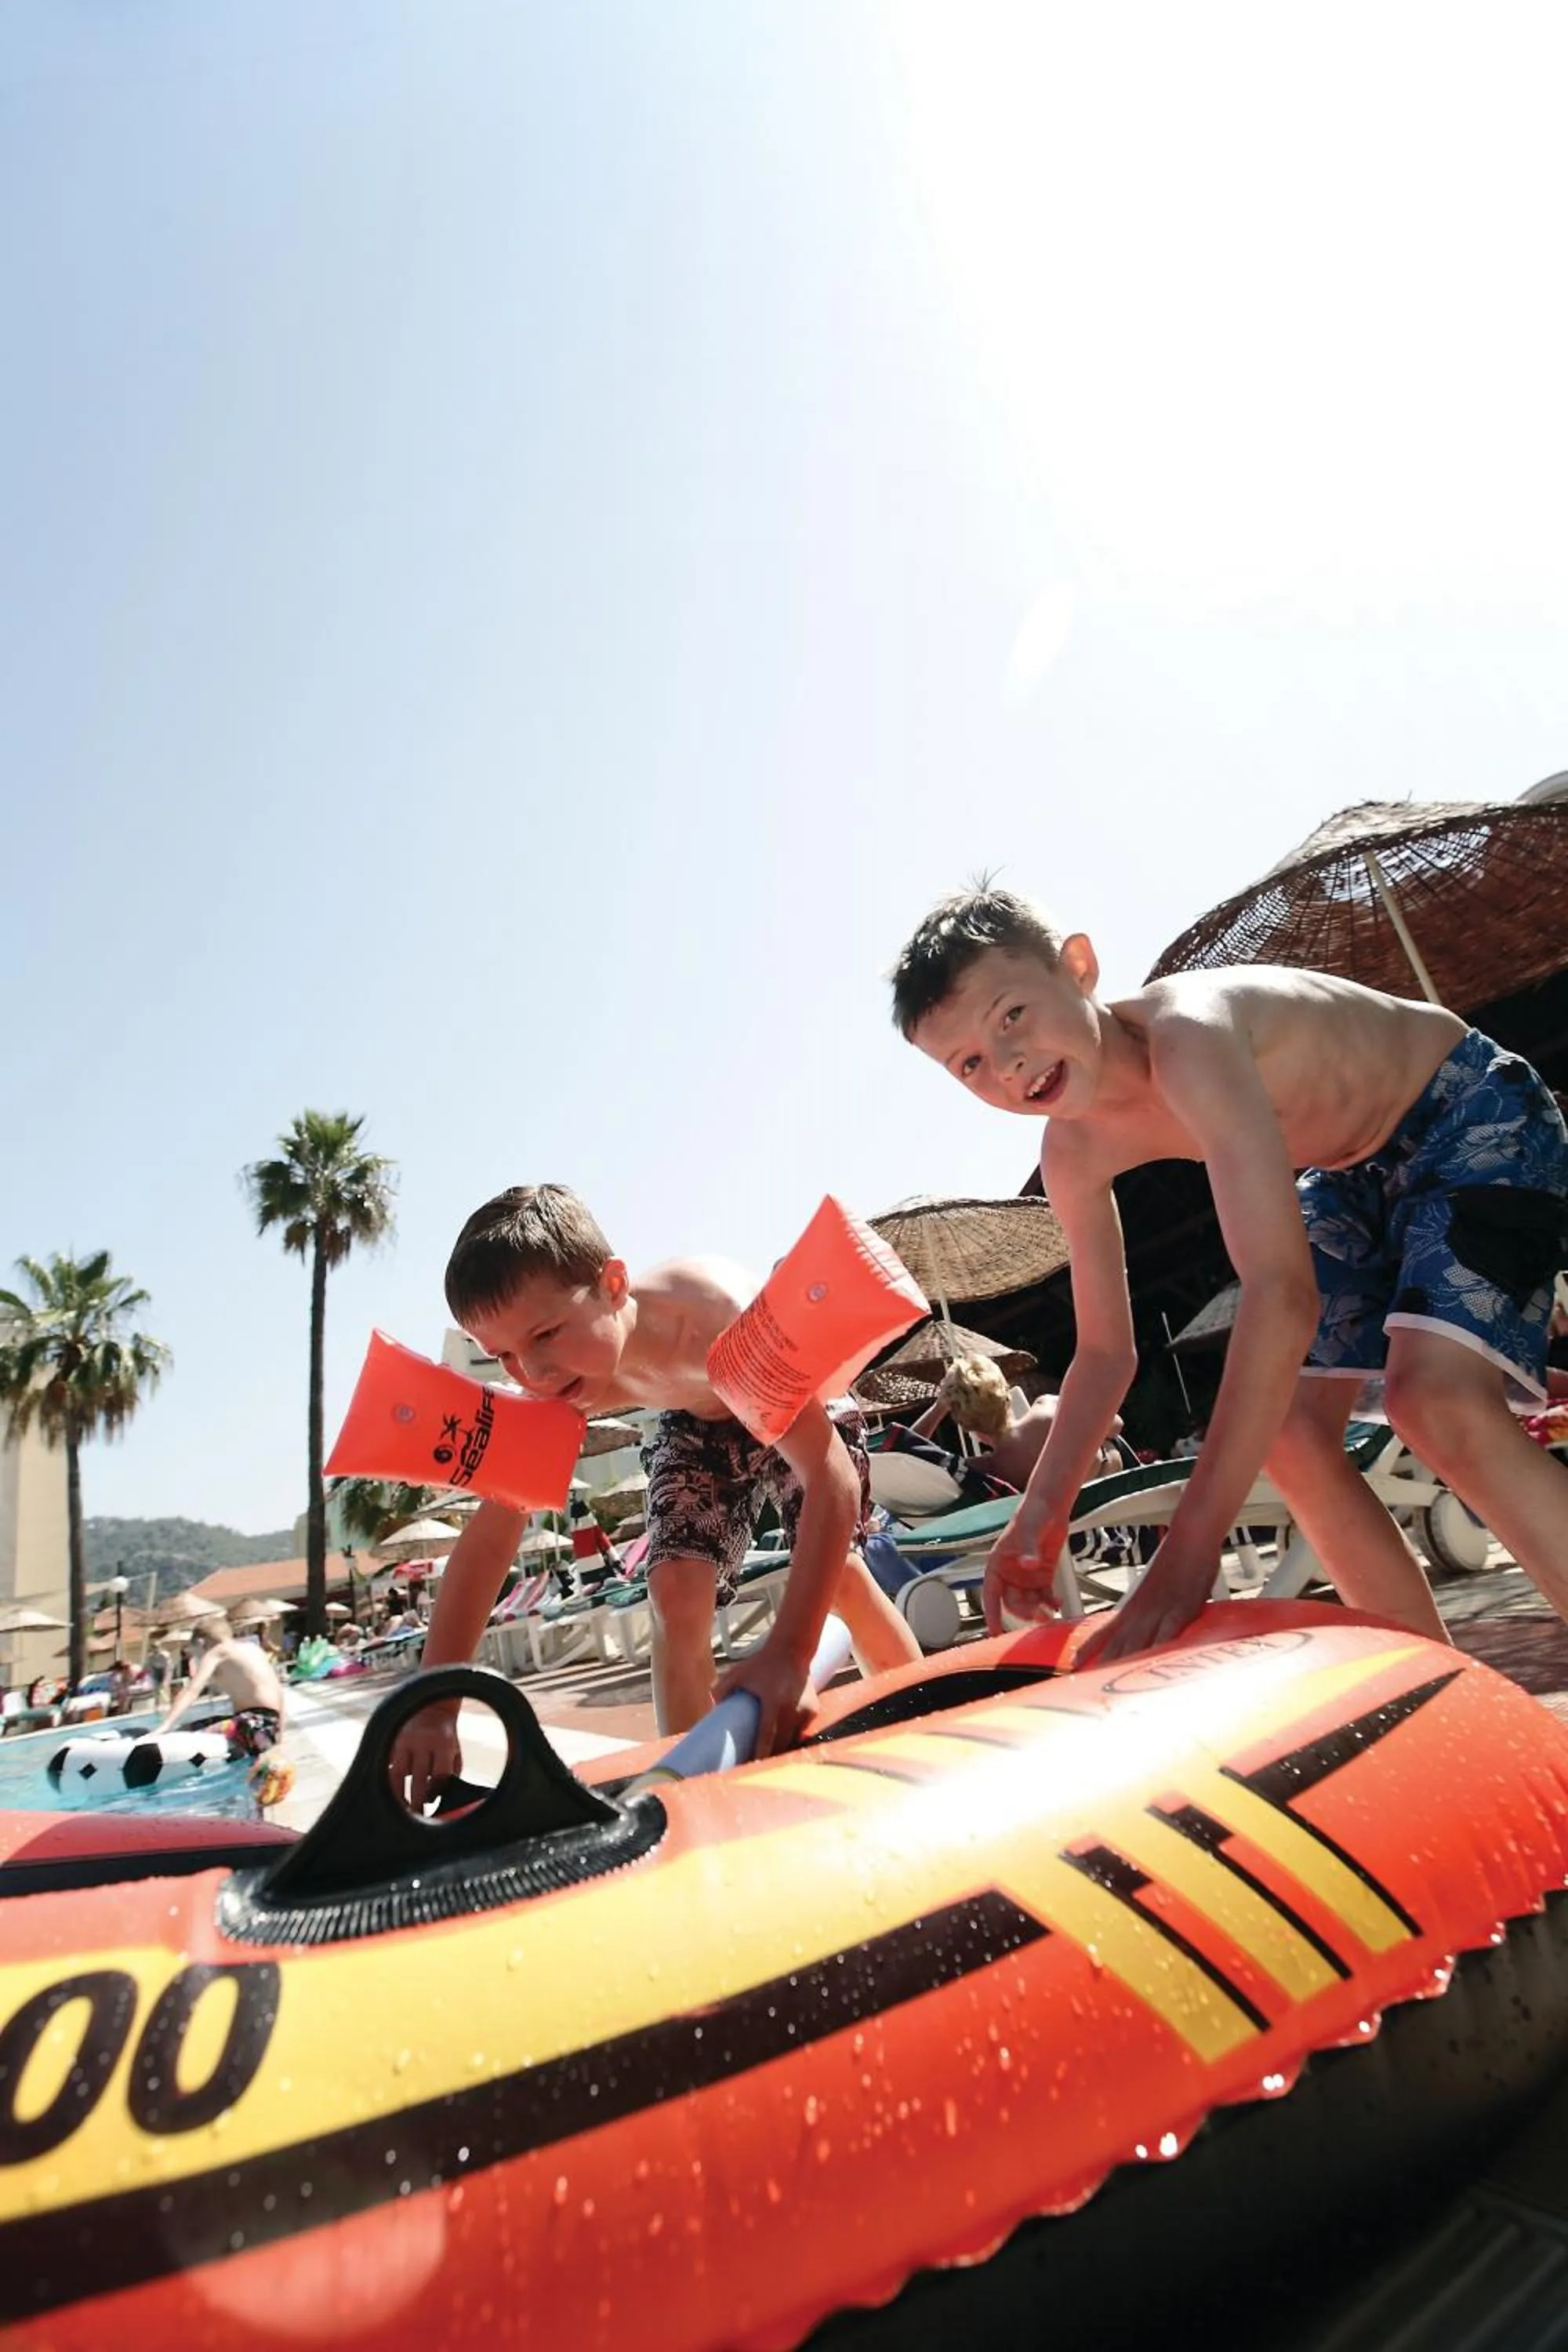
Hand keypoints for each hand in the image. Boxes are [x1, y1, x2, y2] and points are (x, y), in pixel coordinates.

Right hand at [390, 1702, 461, 1810]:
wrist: (431, 1707)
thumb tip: (441, 1797)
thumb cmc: (445, 1736)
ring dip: (398, 1794)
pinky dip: (388, 1780)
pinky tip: (390, 1791)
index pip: (439, 1775)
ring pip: (398, 1775)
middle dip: (416, 1802)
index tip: (433, 1804)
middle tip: (416, 1815)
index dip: (435, 1793)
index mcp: (443, 1744)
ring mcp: (405, 1741)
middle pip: (418, 1779)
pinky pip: (387, 1765)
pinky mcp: (392, 1741)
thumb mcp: (455, 1750)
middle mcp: (423, 1742)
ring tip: (401, 1807)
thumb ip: (452, 1772)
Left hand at [714, 1638, 812, 1761]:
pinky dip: (791, 1736)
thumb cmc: (761, 1663)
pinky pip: (800, 1731)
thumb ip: (721, 1690)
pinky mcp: (813, 1711)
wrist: (792, 1649)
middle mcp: (792, 1710)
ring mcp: (805, 1712)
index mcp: (773, 1703)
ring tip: (767, 1758)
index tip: (748, 1766)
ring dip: (780, 1748)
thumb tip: (710, 1710)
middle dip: (768, 1757)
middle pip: (780, 1745)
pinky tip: (781, 1738)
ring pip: (792, 1740)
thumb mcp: (738, 1673)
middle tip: (753, 1766)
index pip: (766, 1737)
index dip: (758, 1755)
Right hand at [983, 1507, 1070, 1634]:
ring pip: (1029, 1602)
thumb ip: (1028, 1550)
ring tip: (1050, 1612)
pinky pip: (1045, 1596)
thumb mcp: (1028, 1531)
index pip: (991, 1595)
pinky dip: (1051, 1602)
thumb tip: (1029, 1565)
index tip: (994, 1632)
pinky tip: (1058, 1603)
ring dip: (1038, 1610)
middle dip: (1024, 1612)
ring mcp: (1027, 1577)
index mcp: (998, 1565)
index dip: (992, 1614)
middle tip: (1037, 1616)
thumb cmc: (1031, 1514)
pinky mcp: (1043, 1576)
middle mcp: (1011, 1574)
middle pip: (1013, 1602)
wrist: (1050, 1507)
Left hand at [1072, 1538, 1216, 1669]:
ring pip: (1139, 1641)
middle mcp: (1141, 1610)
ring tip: (1111, 1681)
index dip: (1088, 1648)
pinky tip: (1154, 1661)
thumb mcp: (1150, 1588)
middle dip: (1103, 1664)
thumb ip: (1142, 1608)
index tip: (1073, 1664)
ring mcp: (1160, 1610)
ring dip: (1125, 1661)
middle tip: (1088, 1684)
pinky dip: (1160, 1647)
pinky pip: (1168, 1631)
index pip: (1104, 1630)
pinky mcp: (1182, 1609)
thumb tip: (1139, 1624)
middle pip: (1119, 1644)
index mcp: (1132, 1605)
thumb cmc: (1174, 1560)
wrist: (1189, 1537)